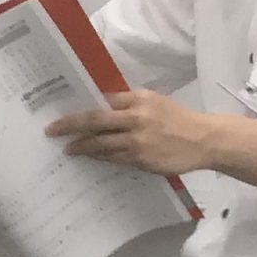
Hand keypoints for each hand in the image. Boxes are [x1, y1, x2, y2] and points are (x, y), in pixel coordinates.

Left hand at [47, 90, 224, 175]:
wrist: (204, 140)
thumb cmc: (178, 120)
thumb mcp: (156, 103)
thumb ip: (130, 104)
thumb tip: (101, 106)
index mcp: (141, 98)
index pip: (105, 100)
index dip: (82, 105)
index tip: (63, 109)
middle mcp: (138, 117)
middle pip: (95, 120)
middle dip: (70, 125)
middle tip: (51, 130)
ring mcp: (137, 139)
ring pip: (100, 142)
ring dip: (80, 146)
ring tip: (66, 148)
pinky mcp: (139, 158)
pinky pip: (111, 158)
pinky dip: (97, 156)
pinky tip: (86, 157)